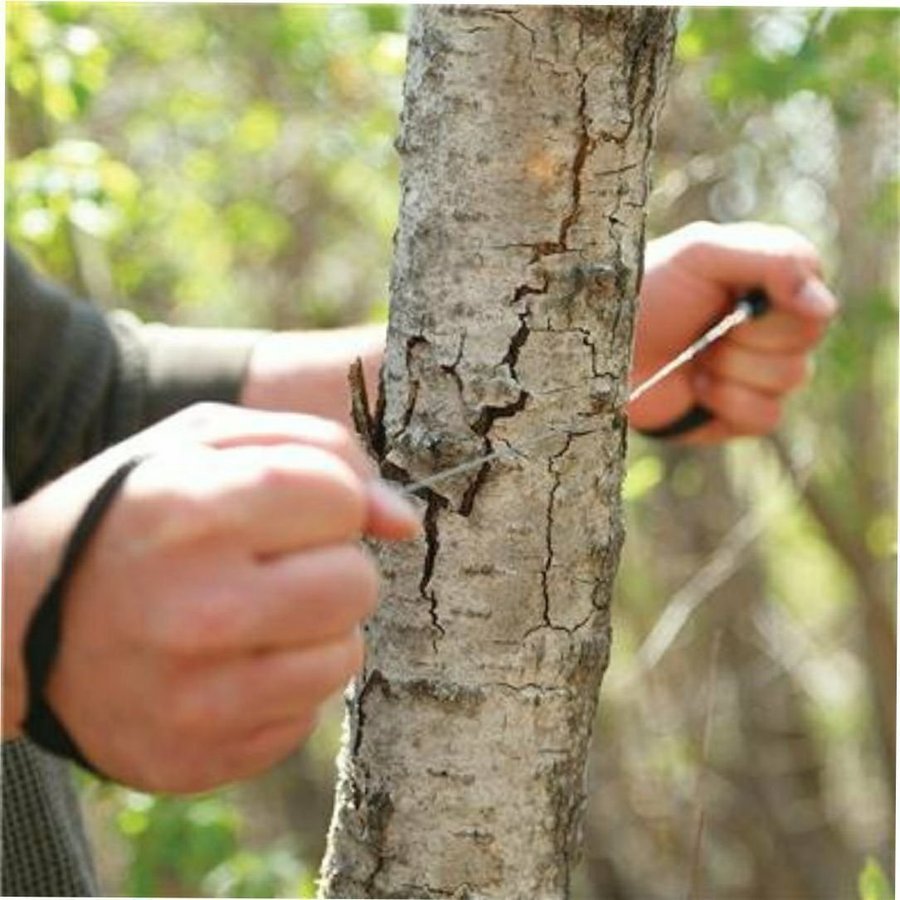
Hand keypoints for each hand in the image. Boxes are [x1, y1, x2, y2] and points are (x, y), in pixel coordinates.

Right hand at [3, 404, 418, 792]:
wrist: (17, 623)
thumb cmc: (129, 514)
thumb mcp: (201, 442)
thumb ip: (317, 449)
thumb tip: (406, 520)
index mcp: (192, 510)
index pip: (340, 498)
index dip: (324, 499)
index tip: (285, 509)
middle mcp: (196, 610)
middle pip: (357, 583)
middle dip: (328, 564)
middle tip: (268, 565)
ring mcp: (198, 698)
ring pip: (344, 655)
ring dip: (313, 628)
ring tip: (247, 615)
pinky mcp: (203, 757)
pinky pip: (305, 715)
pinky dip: (282, 684)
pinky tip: (226, 665)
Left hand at [628, 221, 837, 441]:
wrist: (601, 345)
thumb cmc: (647, 291)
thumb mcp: (700, 253)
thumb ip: (769, 259)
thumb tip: (824, 307)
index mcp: (773, 280)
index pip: (817, 292)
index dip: (784, 301)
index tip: (738, 298)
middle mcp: (775, 325)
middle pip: (807, 337)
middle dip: (747, 333)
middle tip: (707, 325)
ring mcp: (762, 371)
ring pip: (791, 376)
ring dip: (731, 366)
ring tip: (695, 354)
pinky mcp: (743, 413)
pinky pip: (767, 416)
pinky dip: (727, 401)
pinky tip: (696, 386)